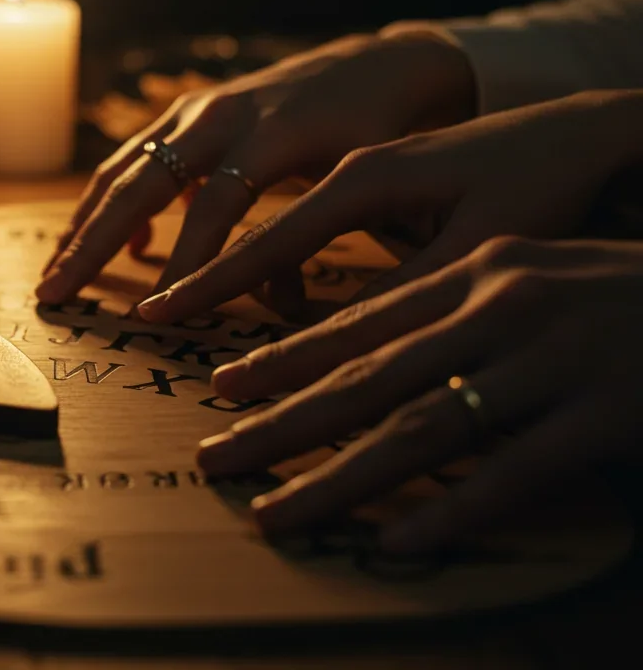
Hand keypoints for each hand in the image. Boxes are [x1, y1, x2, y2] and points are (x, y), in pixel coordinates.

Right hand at [37, 31, 476, 304]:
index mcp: (271, 133)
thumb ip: (306, 244)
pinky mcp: (187, 113)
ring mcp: (196, 109)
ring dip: (84, 224)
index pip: (217, 204)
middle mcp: (221, 115)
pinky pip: (135, 160)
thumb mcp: (353, 188)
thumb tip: (278, 308)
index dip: (186, 259)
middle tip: (54, 293)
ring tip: (56, 274)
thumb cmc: (372, 136)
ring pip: (123, 169)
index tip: (153, 312)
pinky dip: (114, 203)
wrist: (376, 65)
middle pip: (142, 182)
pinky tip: (123, 249)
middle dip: (92, 244)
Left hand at [197, 237, 642, 552]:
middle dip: (282, 422)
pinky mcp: (612, 413)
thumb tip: (381, 359)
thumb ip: (461, 310)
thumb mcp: (538, 279)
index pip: (363, 322)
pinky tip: (397, 545)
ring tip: (276, 515)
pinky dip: (452, 512)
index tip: (225, 387)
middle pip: (370, 378)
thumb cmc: (628, 293)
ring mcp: (559, 360)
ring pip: (424, 429)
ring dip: (339, 479)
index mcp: (484, 271)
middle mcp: (508, 307)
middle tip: (215, 459)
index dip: (287, 358)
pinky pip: (515, 473)